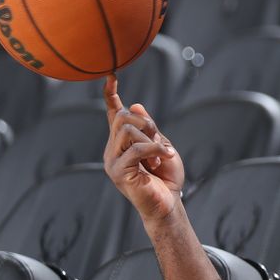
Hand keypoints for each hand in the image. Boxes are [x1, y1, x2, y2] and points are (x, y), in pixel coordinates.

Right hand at [103, 75, 184, 222]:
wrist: (168, 204)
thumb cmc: (166, 178)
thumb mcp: (162, 145)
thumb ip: (149, 128)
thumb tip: (135, 104)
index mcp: (122, 142)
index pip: (112, 115)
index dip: (111, 95)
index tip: (111, 76)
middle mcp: (113, 150)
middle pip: (122, 117)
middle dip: (145, 123)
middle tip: (159, 141)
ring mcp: (113, 161)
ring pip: (127, 129)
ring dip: (151, 138)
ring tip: (161, 154)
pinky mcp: (118, 171)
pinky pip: (136, 148)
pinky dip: (155, 149)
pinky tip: (165, 157)